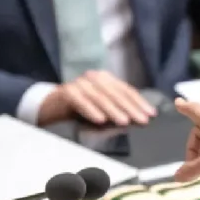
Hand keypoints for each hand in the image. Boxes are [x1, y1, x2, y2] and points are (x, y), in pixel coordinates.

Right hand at [37, 70, 157, 126]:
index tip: (151, 114)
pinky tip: (99, 120)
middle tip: (141, 120)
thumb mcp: (100, 106)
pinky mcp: (67, 92)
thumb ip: (116, 107)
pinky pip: (81, 101)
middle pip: (116, 93)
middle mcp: (94, 78)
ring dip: (113, 110)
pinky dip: (91, 110)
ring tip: (124, 122)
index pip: (126, 90)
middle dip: (130, 107)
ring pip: (100, 97)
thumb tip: (140, 117)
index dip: (139, 102)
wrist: (49, 105)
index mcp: (105, 79)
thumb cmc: (79, 108)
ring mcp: (80, 83)